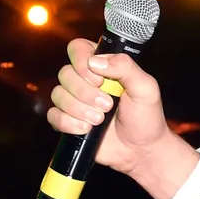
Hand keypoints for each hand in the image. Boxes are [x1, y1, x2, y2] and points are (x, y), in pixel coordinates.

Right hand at [48, 39, 175, 174]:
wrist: (141, 150)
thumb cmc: (146, 117)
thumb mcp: (146, 89)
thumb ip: (126, 68)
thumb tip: (95, 62)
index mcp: (103, 66)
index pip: (78, 48)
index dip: (81, 61)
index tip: (99, 79)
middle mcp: (85, 80)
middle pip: (65, 73)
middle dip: (86, 93)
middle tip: (109, 106)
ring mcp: (74, 100)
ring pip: (58, 95)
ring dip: (80, 109)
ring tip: (101, 120)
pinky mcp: (67, 119)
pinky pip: (53, 115)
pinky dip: (68, 123)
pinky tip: (86, 129)